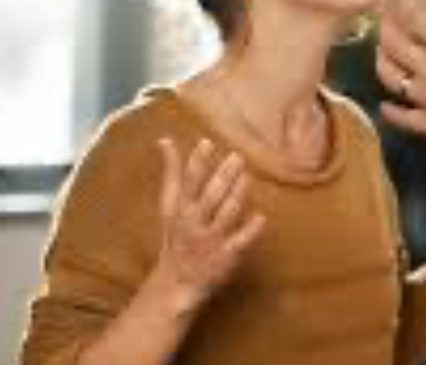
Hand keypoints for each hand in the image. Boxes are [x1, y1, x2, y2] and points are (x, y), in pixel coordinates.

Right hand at [151, 139, 265, 313]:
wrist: (174, 285)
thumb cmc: (176, 236)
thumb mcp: (169, 207)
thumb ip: (172, 173)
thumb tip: (165, 140)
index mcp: (180, 209)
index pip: (187, 183)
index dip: (196, 163)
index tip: (207, 142)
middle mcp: (194, 223)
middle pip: (209, 196)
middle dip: (222, 177)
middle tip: (237, 157)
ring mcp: (211, 240)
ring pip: (225, 215)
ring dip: (236, 196)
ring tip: (247, 177)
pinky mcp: (226, 257)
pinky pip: (240, 242)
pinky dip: (250, 230)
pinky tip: (261, 217)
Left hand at [376, 0, 425, 155]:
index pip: (421, 19)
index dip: (403, 0)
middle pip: (398, 44)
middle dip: (386, 23)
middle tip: (379, 10)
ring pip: (394, 77)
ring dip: (383, 59)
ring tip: (379, 47)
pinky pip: (405, 117)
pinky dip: (392, 111)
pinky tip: (384, 106)